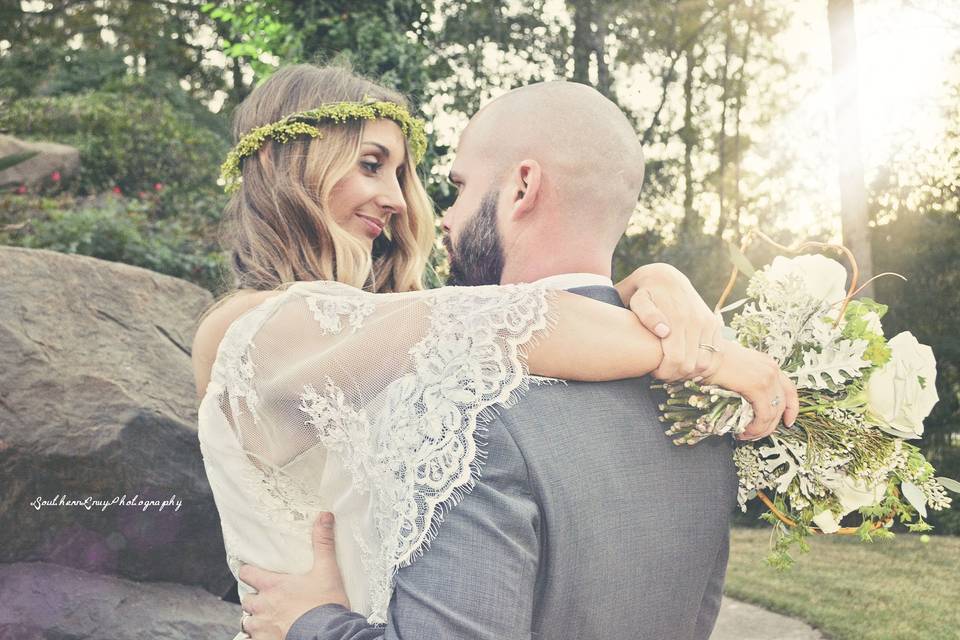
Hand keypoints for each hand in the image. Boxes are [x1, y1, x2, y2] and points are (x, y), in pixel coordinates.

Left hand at [238, 512, 349, 638]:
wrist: (328, 633)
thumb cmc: (326, 604)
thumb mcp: (327, 570)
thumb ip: (323, 543)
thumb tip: (324, 516)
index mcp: (274, 586)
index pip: (247, 573)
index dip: (248, 572)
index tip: (252, 572)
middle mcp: (264, 606)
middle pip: (246, 600)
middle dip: (254, 599)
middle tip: (266, 599)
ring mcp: (263, 627)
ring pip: (248, 622)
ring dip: (255, 619)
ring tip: (267, 620)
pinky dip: (258, 637)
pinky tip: (269, 635)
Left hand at [616, 263, 722, 380]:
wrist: (665, 277)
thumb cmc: (645, 293)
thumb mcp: (639, 300)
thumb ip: (647, 315)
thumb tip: (664, 331)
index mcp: (678, 318)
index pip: (676, 359)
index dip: (664, 372)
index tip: (653, 372)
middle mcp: (698, 321)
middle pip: (691, 365)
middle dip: (674, 375)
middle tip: (661, 373)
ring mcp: (709, 323)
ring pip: (705, 363)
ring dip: (689, 373)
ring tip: (673, 369)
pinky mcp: (715, 325)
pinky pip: (716, 355)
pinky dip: (703, 366)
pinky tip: (687, 365)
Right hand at [703, 341, 798, 439]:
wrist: (703, 354)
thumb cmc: (711, 359)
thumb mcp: (735, 368)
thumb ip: (746, 381)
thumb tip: (744, 401)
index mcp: (767, 364)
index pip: (789, 389)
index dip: (792, 408)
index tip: (788, 422)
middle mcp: (771, 369)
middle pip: (782, 405)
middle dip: (771, 425)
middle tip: (757, 434)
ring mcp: (767, 378)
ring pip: (773, 413)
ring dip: (761, 429)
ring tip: (746, 435)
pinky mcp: (758, 387)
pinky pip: (763, 415)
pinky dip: (756, 427)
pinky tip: (744, 432)